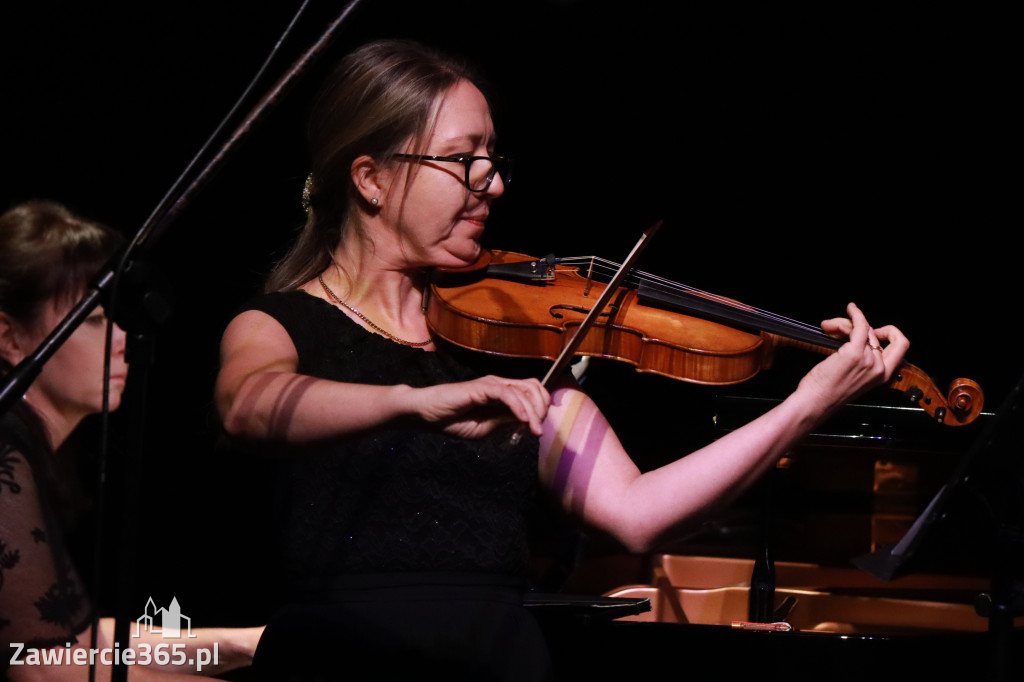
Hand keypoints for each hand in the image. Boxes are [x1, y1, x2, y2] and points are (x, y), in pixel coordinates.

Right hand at [415, 375, 549, 438]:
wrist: (427, 415)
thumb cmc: (452, 421)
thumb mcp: (486, 427)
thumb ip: (505, 421)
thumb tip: (527, 422)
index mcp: (502, 393)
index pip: (531, 392)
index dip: (541, 408)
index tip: (538, 429)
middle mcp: (499, 384)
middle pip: (533, 387)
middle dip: (542, 408)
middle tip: (538, 430)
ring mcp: (490, 384)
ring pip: (523, 390)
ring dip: (533, 411)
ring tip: (534, 430)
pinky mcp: (481, 387)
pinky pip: (506, 394)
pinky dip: (518, 407)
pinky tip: (522, 420)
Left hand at [797, 302, 909, 411]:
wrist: (816, 402)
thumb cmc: (828, 391)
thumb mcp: (855, 376)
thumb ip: (863, 358)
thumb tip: (857, 332)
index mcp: (884, 376)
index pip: (900, 347)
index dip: (889, 334)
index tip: (874, 331)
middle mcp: (880, 368)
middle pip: (877, 335)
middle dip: (862, 327)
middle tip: (842, 328)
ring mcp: (869, 360)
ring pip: (864, 329)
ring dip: (845, 324)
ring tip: (829, 328)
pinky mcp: (854, 352)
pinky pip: (859, 325)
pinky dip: (856, 314)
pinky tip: (851, 309)